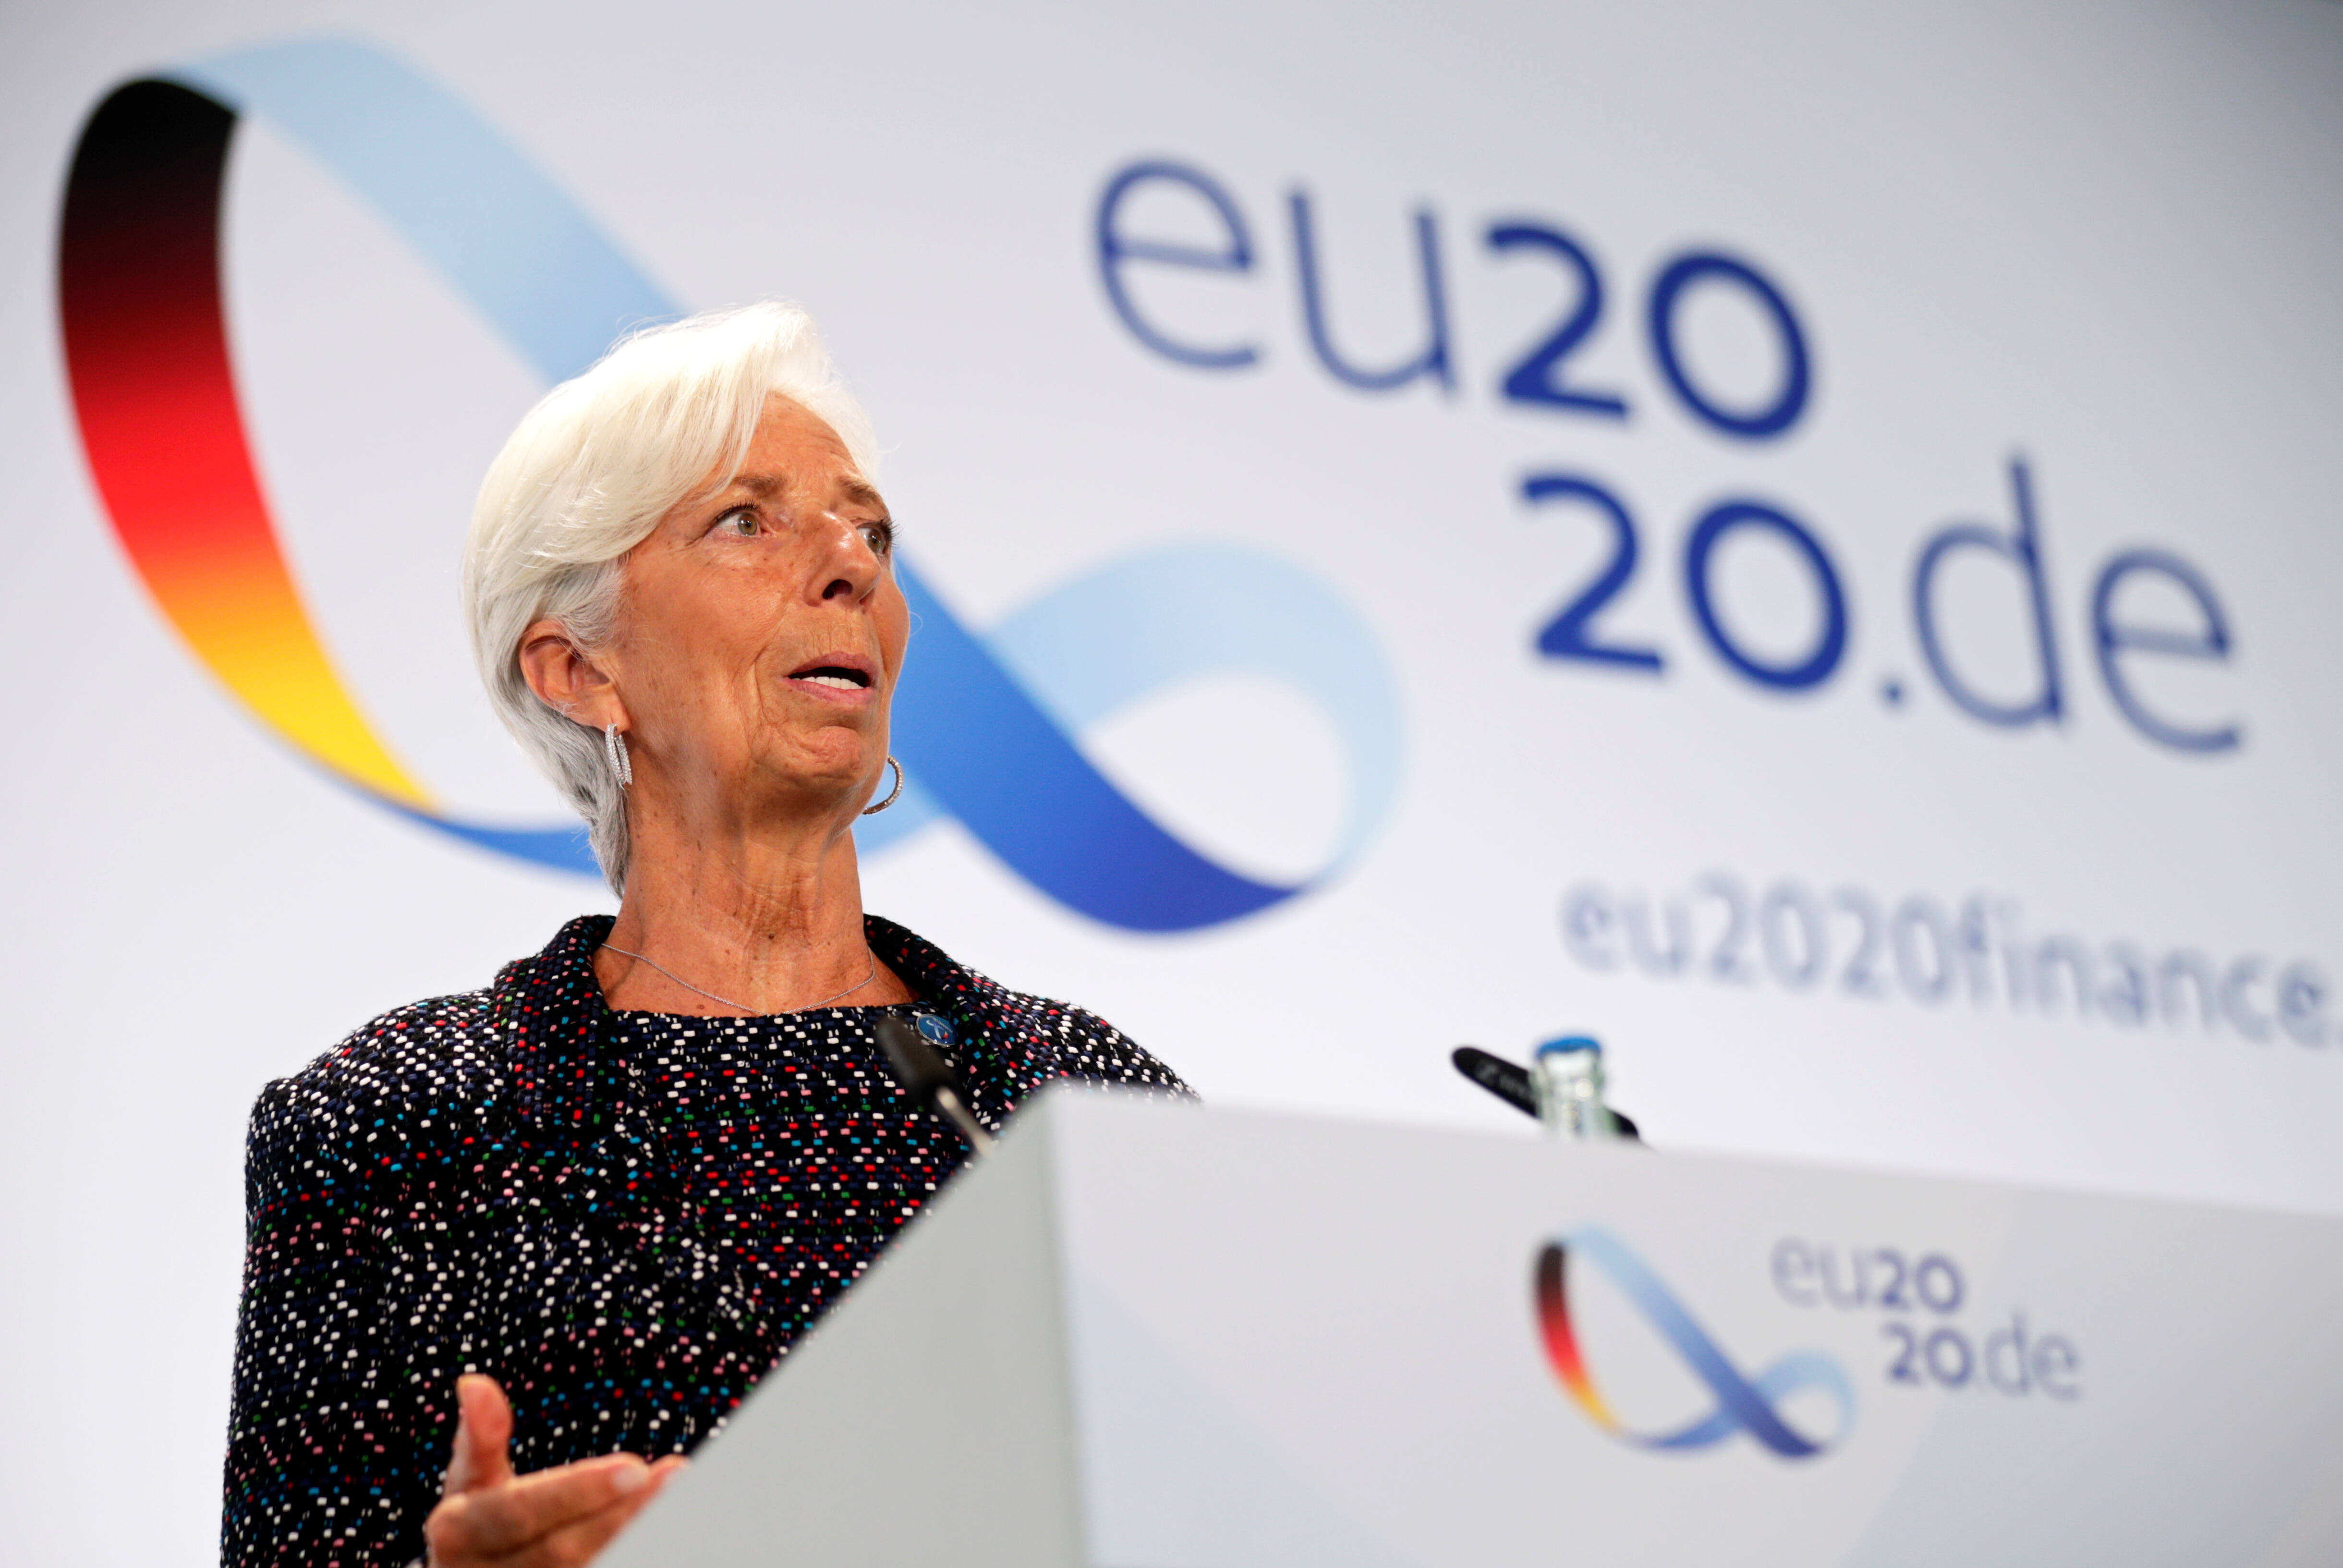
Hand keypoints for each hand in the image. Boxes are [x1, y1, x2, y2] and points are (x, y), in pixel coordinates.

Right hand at [423, 1375, 683, 1567]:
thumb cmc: (478, 1525)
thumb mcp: (470, 1481)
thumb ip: (480, 1437)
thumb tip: (473, 1381)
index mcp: (457, 1535)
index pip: (517, 1513)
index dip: (575, 1492)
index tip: (635, 1465)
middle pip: (558, 1552)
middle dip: (619, 1515)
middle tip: (674, 1477)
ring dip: (635, 1538)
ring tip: (682, 1502)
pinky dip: (633, 1555)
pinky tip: (668, 1535)